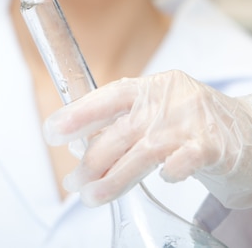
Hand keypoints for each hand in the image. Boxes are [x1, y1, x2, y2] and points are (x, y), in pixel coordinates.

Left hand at [44, 69, 251, 207]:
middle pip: (122, 130)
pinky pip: (186, 159)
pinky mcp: (215, 144)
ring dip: (115, 177)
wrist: (251, 130)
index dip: (79, 113)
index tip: (52, 131)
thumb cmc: (195, 125)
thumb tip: (81, 146)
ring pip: (145, 150)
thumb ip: (126, 125)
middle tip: (73, 182)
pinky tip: (164, 179)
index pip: (109, 95)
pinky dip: (171, 170)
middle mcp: (170, 99)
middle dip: (92, 159)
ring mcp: (193, 120)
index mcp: (152, 87)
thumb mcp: (159, 114)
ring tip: (93, 196)